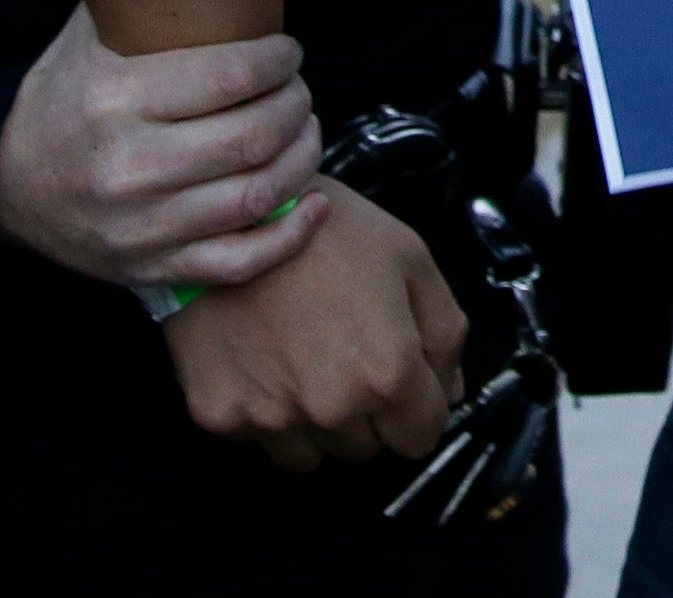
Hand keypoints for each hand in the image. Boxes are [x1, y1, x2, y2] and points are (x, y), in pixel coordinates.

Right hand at [0, 5, 327, 289]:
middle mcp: (129, 166)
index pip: (230, 76)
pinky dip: (290, 235)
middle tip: (298, 91)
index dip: (279, 61)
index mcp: (116, 99)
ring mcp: (141, 225)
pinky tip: (313, 203)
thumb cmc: (62, 98)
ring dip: (301, 159)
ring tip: (304, 132)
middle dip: (296, 107)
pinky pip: (240, 262)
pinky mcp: (151, 266)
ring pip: (256, 197)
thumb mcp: (87, 38)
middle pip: (252, 137)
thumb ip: (140, 1)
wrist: (3, 179)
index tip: (288, 52)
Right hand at [163, 193, 467, 468]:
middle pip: (366, 448)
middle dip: (367, 413)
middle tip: (345, 354)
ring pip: (311, 455)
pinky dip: (261, 410)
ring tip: (302, 358)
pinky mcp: (219, 414)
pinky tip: (261, 358)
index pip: (420, 439)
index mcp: (388, 374)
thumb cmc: (325, 230)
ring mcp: (271, 417)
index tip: (402, 383)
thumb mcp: (410, 258)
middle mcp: (332, 409)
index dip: (418, 409)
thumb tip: (452, 390)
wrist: (227, 217)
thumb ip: (445, 331)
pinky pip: (255, 438)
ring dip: (315, 422)